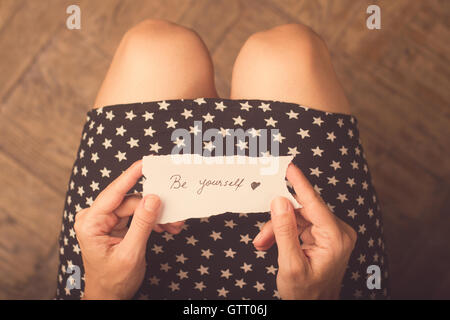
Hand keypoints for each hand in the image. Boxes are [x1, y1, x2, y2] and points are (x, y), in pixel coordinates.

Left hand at [74, 160, 180, 298]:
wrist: (110, 296)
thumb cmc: (113, 280)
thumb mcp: (130, 252)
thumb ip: (142, 224)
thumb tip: (153, 198)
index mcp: (91, 223)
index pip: (113, 193)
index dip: (130, 176)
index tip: (144, 163)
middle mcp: (97, 218)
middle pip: (130, 201)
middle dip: (153, 208)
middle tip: (173, 214)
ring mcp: (107, 221)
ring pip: (137, 208)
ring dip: (156, 216)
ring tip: (172, 225)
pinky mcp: (117, 225)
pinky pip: (138, 216)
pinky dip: (152, 221)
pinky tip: (165, 227)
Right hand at [253, 163, 356, 298]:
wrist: (313, 308)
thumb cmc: (306, 294)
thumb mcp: (290, 264)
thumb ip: (284, 230)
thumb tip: (280, 201)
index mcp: (336, 238)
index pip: (314, 203)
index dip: (299, 183)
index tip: (289, 167)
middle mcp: (338, 232)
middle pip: (302, 212)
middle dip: (279, 222)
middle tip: (262, 236)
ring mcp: (332, 234)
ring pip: (298, 218)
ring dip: (278, 229)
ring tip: (264, 243)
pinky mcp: (324, 236)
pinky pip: (300, 226)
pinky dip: (284, 233)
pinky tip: (272, 243)